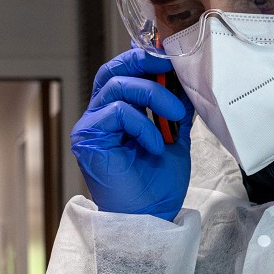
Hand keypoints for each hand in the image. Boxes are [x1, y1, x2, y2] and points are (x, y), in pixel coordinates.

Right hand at [70, 48, 192, 219]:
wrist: (150, 217)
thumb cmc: (157, 184)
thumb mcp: (175, 136)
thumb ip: (175, 107)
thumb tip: (186, 78)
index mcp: (117, 111)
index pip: (124, 72)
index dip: (145, 59)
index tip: (172, 56)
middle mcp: (100, 115)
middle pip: (113, 70)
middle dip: (144, 63)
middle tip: (170, 66)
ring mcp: (91, 126)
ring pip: (117, 86)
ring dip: (153, 95)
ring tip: (174, 116)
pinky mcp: (87, 138)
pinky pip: (116, 112)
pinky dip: (142, 125)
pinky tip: (156, 145)